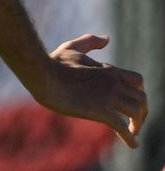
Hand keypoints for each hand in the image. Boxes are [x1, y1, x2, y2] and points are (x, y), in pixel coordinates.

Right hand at [31, 34, 146, 147]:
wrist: (42, 74)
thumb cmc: (53, 62)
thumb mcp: (72, 47)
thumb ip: (90, 41)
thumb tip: (107, 38)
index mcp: (109, 70)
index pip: (137, 81)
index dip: (136, 92)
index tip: (127, 101)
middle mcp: (114, 83)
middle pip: (142, 98)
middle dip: (141, 110)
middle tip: (134, 121)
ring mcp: (108, 97)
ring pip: (137, 112)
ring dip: (138, 124)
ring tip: (132, 132)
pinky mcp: (100, 111)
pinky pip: (122, 127)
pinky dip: (130, 138)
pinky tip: (132, 144)